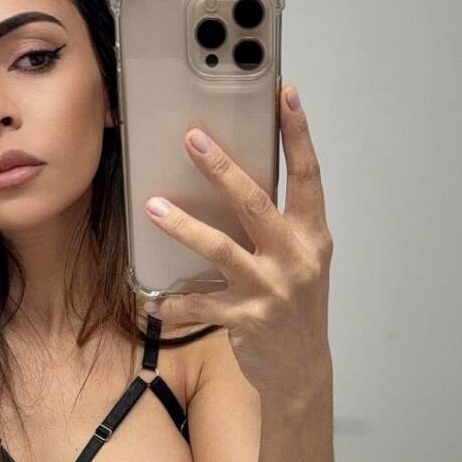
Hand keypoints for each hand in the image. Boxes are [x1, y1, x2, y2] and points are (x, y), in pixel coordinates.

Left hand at [142, 84, 332, 398]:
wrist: (302, 367)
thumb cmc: (296, 304)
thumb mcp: (301, 259)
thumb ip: (279, 223)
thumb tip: (235, 178)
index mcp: (312, 236)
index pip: (308, 176)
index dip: (299, 134)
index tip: (286, 94)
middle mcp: (295, 258)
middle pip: (255, 203)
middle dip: (222, 169)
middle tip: (192, 138)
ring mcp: (271, 290)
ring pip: (221, 250)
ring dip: (183, 226)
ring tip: (153, 206)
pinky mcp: (246, 320)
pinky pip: (200, 305)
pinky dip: (172, 303)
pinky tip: (149, 301)